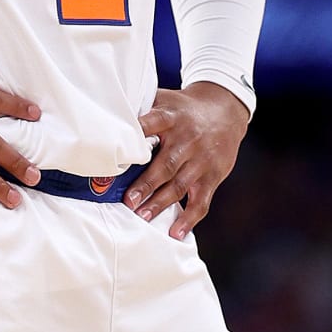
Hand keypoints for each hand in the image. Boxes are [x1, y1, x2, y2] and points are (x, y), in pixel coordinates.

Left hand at [126, 83, 249, 237]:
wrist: (225, 110)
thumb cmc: (185, 108)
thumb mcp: (166, 99)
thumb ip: (141, 106)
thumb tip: (106, 113)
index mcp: (171, 117)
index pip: (152, 123)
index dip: (137, 135)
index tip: (120, 151)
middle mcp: (188, 139)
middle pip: (166, 163)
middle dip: (147, 184)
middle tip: (129, 201)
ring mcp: (202, 160)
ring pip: (180, 185)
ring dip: (161, 203)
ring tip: (143, 216)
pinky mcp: (213, 176)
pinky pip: (201, 201)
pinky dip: (189, 219)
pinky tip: (176, 232)